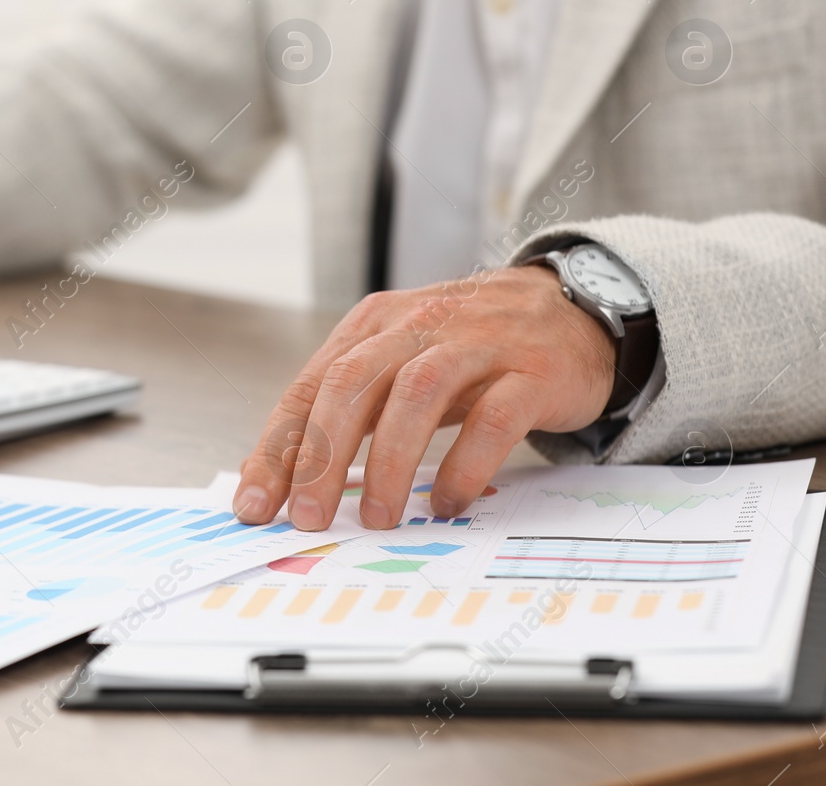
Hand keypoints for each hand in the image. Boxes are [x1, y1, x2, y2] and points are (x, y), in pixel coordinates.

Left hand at [232, 266, 616, 530]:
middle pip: (352, 385)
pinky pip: (493, 419)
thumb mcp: (400, 364)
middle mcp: (418, 326)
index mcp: (373, 326)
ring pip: (416, 394)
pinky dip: (465, 465)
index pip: (310, 387)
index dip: (278, 449)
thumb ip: (351, 410)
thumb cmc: (469, 348)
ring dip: (390, 462)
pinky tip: (448, 502)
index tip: (255, 505)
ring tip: (379, 519)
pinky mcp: (531, 371)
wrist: (570, 306)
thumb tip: (289, 481)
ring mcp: (477, 344)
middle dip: (322, 457)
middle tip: (310, 518)